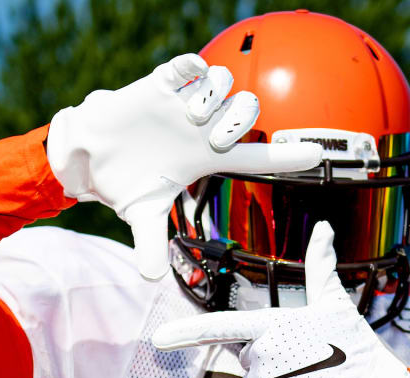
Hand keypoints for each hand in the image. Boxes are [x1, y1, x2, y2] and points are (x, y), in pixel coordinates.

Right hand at [46, 54, 323, 278]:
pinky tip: (188, 73)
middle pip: (247, 112)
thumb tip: (150, 279)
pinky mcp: (163, 83)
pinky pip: (190, 65)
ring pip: (225, 84)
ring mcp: (186, 103)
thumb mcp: (140, 213)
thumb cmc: (126, 179)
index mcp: (208, 157)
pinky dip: (193, 67)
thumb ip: (149, 244)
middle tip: (217, 140)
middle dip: (240, 122)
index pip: (258, 157)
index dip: (288, 157)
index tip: (318, 155)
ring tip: (194, 114)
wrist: (90, 152)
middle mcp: (204, 127)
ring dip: (217, 98)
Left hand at [152, 221, 409, 377]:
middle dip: (270, 365)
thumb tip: (322, 228)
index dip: (186, 333)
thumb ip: (322, 266)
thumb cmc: (357, 348)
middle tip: (306, 364)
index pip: (220, 327)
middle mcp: (264, 354)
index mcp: (273, 325)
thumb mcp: (337, 303)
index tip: (159, 340)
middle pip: (248, 360)